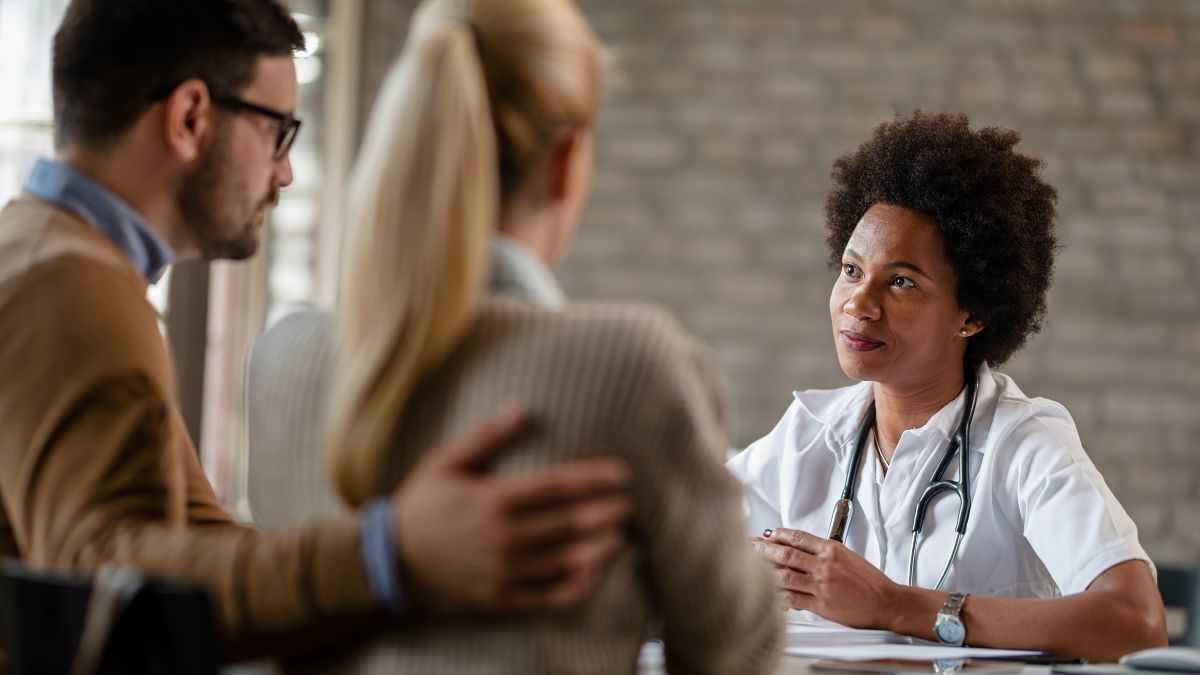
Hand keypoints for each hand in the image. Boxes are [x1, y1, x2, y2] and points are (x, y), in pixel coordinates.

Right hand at [391, 405, 632, 613]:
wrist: (387, 562)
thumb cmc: (420, 506)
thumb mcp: (445, 463)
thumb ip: (486, 438)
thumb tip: (519, 408)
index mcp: (494, 500)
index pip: (557, 486)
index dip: (593, 479)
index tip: (621, 474)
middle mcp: (504, 537)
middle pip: (569, 524)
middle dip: (605, 513)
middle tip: (629, 506)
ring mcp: (503, 571)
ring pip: (564, 560)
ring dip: (597, 548)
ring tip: (619, 537)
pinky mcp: (500, 598)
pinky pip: (546, 596)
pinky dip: (573, 587)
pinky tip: (591, 574)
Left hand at [753, 527, 900, 628]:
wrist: (886, 602)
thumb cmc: (870, 582)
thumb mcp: (848, 557)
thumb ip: (824, 552)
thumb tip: (801, 549)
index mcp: (831, 550)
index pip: (798, 537)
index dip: (778, 534)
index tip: (766, 534)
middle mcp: (825, 565)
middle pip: (786, 553)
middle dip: (762, 549)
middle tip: (748, 546)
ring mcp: (822, 585)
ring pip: (785, 575)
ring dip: (764, 571)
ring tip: (750, 567)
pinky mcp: (821, 604)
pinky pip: (793, 598)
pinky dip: (777, 596)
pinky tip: (767, 593)